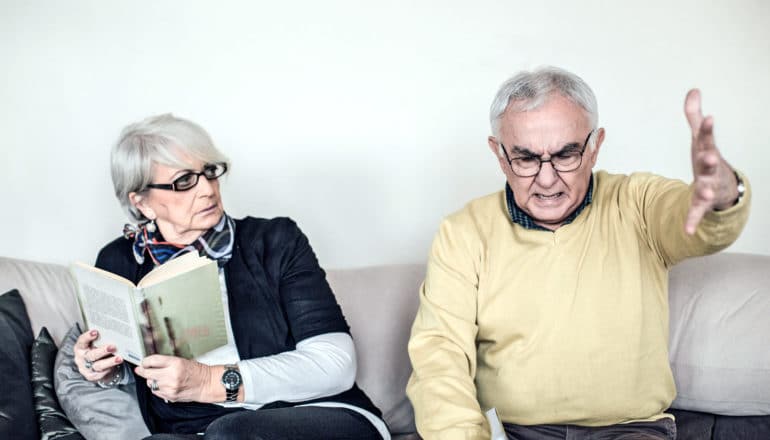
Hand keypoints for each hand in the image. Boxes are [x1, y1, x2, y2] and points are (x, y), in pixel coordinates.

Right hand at [74, 329, 123, 381]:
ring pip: (98, 365)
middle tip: (113, 347)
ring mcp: (85, 368)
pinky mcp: (91, 376)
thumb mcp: (97, 344)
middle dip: (102, 351)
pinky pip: (101, 373)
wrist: (97, 366)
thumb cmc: (97, 350)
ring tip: (119, 358)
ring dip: (110, 362)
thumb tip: (115, 333)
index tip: (96, 332)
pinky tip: (116, 366)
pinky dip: (109, 369)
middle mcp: (81, 358)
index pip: (82, 341)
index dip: (88, 336)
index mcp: (80, 347)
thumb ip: (101, 339)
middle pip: (91, 355)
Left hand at [134, 355, 215, 402]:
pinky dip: (156, 388)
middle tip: (140, 369)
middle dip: (142, 371)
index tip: (143, 362)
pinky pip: (155, 391)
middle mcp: (171, 376)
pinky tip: (163, 384)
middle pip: (147, 373)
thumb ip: (165, 363)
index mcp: (175, 364)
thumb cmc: (197, 372)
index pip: (152, 361)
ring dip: (151, 380)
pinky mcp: (169, 396)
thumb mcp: (182, 361)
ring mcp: (169, 387)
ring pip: (150, 383)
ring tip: (159, 377)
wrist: (206, 384)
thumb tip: (149, 364)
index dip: (145, 361)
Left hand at [684, 89, 738, 233]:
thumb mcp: (700, 137)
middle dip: (709, 159)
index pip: (706, 138)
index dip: (707, 128)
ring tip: (706, 193)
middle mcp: (709, 169)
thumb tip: (693, 91)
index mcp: (706, 151)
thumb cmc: (707, 158)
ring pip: (706, 188)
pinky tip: (688, 230)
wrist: (722, 186)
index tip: (709, 118)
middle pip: (709, 163)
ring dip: (705, 190)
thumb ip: (694, 116)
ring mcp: (707, 186)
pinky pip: (696, 212)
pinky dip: (692, 220)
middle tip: (709, 156)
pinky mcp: (701, 203)